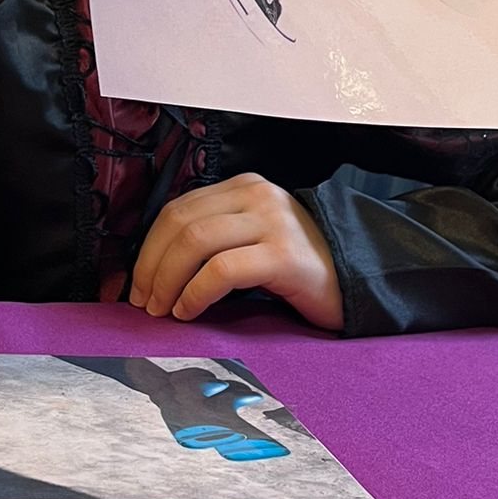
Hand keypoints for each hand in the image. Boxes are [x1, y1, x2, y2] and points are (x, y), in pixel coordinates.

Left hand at [130, 174, 343, 329]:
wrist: (359, 281)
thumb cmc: (299, 269)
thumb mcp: (253, 239)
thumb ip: (214, 240)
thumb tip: (156, 270)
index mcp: (245, 187)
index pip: (178, 209)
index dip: (148, 248)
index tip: (138, 282)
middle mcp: (257, 196)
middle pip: (179, 223)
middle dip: (151, 265)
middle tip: (144, 301)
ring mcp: (272, 222)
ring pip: (194, 242)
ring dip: (166, 280)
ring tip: (162, 309)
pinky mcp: (283, 255)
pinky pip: (222, 270)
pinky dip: (195, 293)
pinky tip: (189, 311)